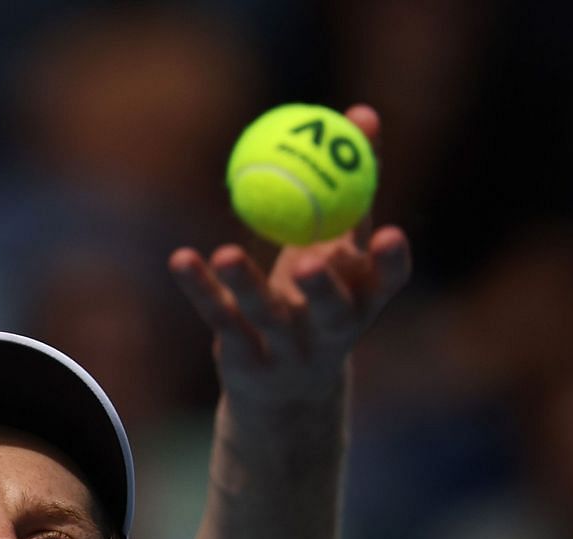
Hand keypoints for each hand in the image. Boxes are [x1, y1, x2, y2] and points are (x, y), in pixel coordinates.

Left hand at [169, 104, 412, 421]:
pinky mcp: (246, 361)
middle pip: (332, 312)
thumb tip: (363, 113)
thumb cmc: (316, 298)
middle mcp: (332, 332)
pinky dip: (200, 288)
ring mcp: (287, 351)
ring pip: (267, 318)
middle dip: (324, 289)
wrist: (286, 390)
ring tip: (226, 253)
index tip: (391, 234)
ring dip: (247, 284)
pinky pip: (220, 318)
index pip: (387, 283)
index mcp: (363, 302)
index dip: (391, 263)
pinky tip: (181, 259)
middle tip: (311, 260)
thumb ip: (351, 187)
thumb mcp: (337, 248)